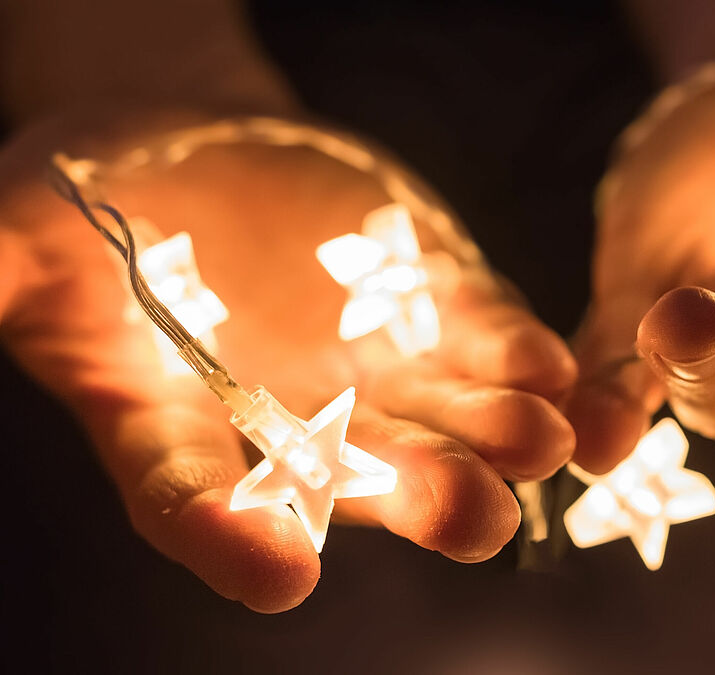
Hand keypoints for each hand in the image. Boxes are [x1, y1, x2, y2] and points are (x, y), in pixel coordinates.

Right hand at [0, 108, 576, 611]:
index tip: (280, 575)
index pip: (199, 499)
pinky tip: (552, 369)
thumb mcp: (24, 236)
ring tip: (539, 442)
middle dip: (420, 498)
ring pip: (444, 423)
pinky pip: (483, 344)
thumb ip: (5, 279)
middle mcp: (290, 420)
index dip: (234, 539)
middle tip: (474, 518)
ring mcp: (373, 367)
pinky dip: (519, 358)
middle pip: (360, 479)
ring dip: (496, 439)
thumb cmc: (89, 203)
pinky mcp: (430, 305)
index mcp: (178, 426)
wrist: (191, 149)